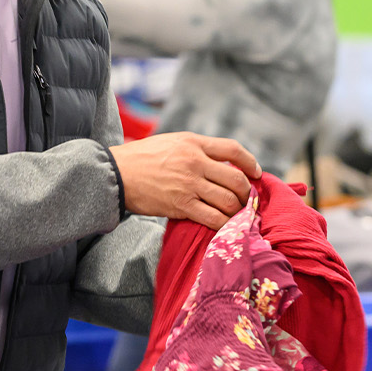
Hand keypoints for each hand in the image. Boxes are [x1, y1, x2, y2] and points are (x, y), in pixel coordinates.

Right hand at [110, 132, 261, 227]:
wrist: (115, 174)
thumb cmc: (142, 159)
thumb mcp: (172, 142)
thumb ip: (196, 150)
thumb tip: (222, 163)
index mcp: (193, 143)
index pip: (233, 149)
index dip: (250, 163)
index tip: (256, 173)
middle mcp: (195, 161)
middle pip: (236, 179)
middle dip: (246, 193)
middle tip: (245, 200)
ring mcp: (189, 184)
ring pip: (229, 201)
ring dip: (237, 211)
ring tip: (236, 215)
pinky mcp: (181, 206)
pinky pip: (214, 218)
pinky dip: (224, 224)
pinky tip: (225, 227)